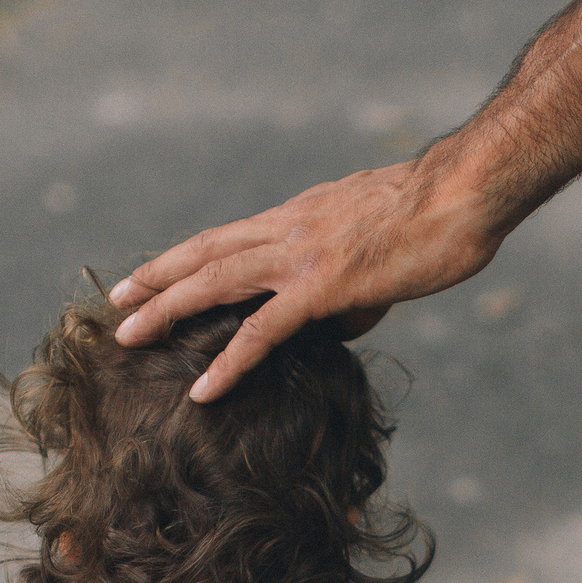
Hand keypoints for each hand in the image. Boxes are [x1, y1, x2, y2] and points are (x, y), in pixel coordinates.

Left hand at [107, 150, 504, 400]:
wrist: (465, 193)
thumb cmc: (437, 217)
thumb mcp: (378, 249)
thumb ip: (347, 287)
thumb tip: (336, 324)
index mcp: (299, 215)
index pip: (226, 236)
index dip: (182, 256)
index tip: (147, 274)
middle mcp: (288, 228)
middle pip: (203, 252)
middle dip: (154, 279)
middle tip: (116, 305)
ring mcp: (301, 255)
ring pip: (214, 282)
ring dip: (166, 311)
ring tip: (128, 338)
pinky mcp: (323, 286)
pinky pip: (262, 330)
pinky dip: (228, 361)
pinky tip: (203, 389)